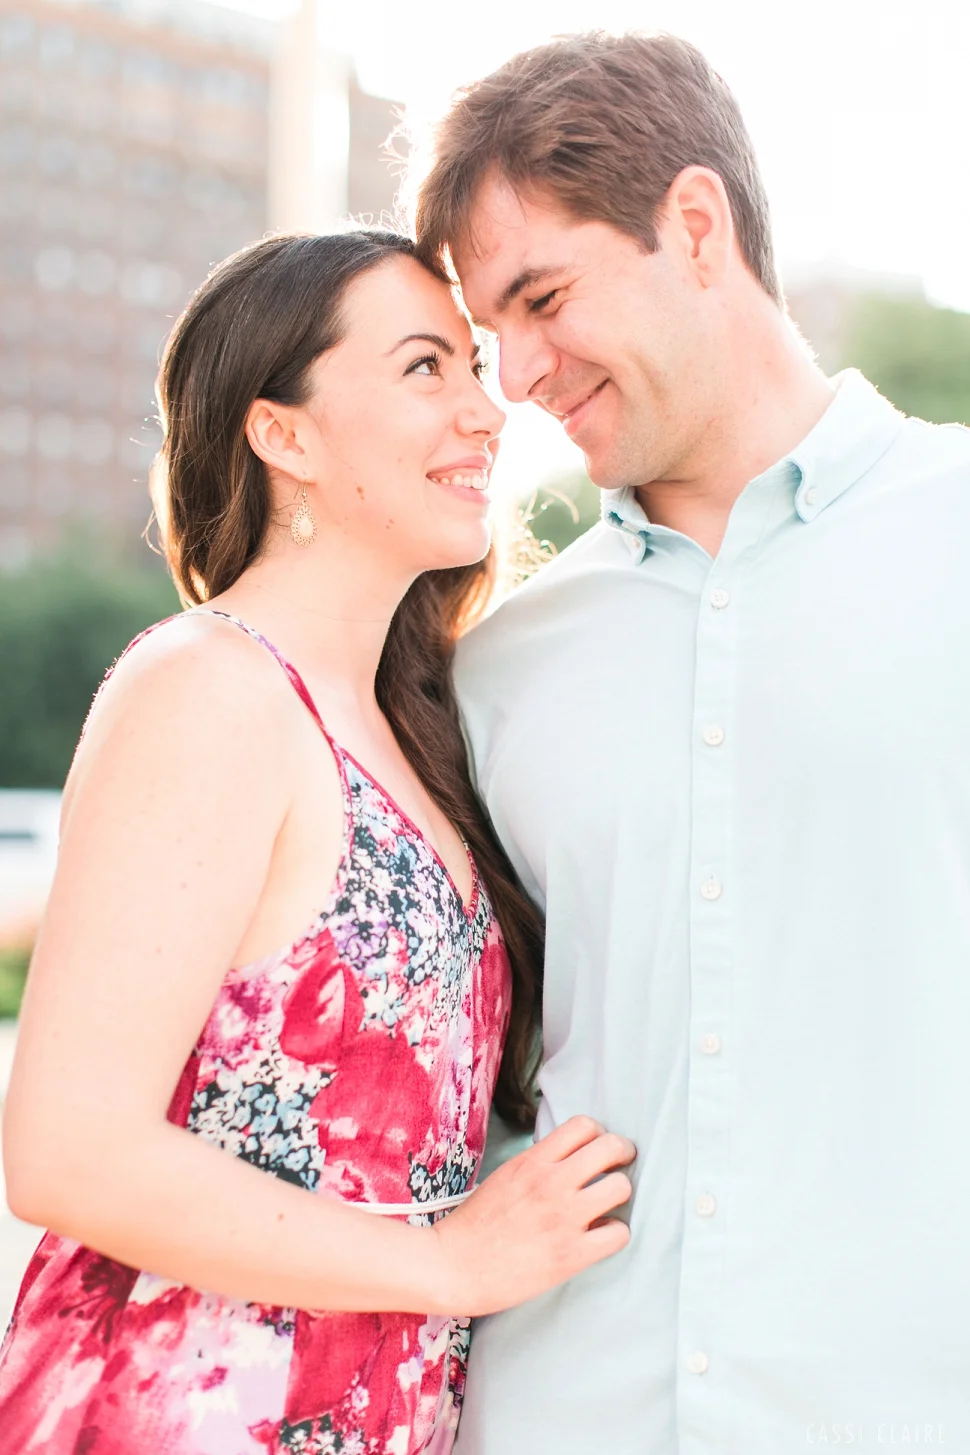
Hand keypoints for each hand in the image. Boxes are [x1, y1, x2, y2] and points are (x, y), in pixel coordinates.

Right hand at [430, 1116, 634, 1315]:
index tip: (597, 1148)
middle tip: (619, 1166)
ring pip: (621, 1187)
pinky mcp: (572, 1254)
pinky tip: (601, 1236)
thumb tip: (570, 1160)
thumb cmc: (475, 1223)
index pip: (583, 1125)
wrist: (454, 1266)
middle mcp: (552, 1183)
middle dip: (622, 1154)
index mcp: (533, 1161)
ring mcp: (564, 1218)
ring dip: (619, 1194)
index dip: (598, 1135)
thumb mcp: (505, 1176)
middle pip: (611, 1147)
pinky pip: (618, 1234)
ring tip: (608, 1204)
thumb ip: (538, 1164)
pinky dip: (615, 1233)